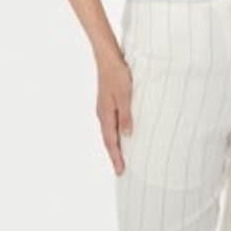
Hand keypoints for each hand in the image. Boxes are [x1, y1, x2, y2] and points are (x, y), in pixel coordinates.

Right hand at [94, 48, 132, 175]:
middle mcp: (102, 114)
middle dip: (114, 156)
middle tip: (121, 171)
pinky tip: (121, 135)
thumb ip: (126, 116)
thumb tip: (128, 135)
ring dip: (115, 146)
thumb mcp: (125, 95)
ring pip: (109, 132)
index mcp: (106, 115)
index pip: (111, 142)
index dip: (116, 157)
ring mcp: (104, 109)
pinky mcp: (107, 103)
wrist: (107, 59)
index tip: (121, 171)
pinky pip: (110, 124)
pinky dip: (115, 134)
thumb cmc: (117, 75)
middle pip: (108, 140)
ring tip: (121, 157)